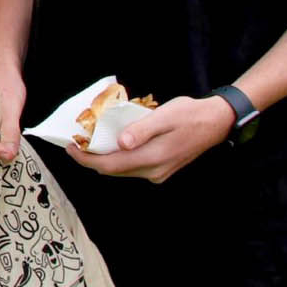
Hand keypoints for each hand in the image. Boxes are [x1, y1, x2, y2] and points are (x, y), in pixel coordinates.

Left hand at [65, 95, 233, 183]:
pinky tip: (113, 144)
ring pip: (122, 170)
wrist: (216, 122)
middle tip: (75, 142)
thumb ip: (142, 129)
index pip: (110, 165)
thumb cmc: (190, 114)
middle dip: (91, 159)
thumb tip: (120, 143)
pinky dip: (118, 158)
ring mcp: (159, 172)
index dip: (86, 159)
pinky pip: (133, 167)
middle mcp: (154, 171)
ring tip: (90, 142)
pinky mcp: (162, 168)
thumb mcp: (165, 115)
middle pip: (113, 170)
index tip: (69, 146)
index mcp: (153, 158)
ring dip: (104, 158)